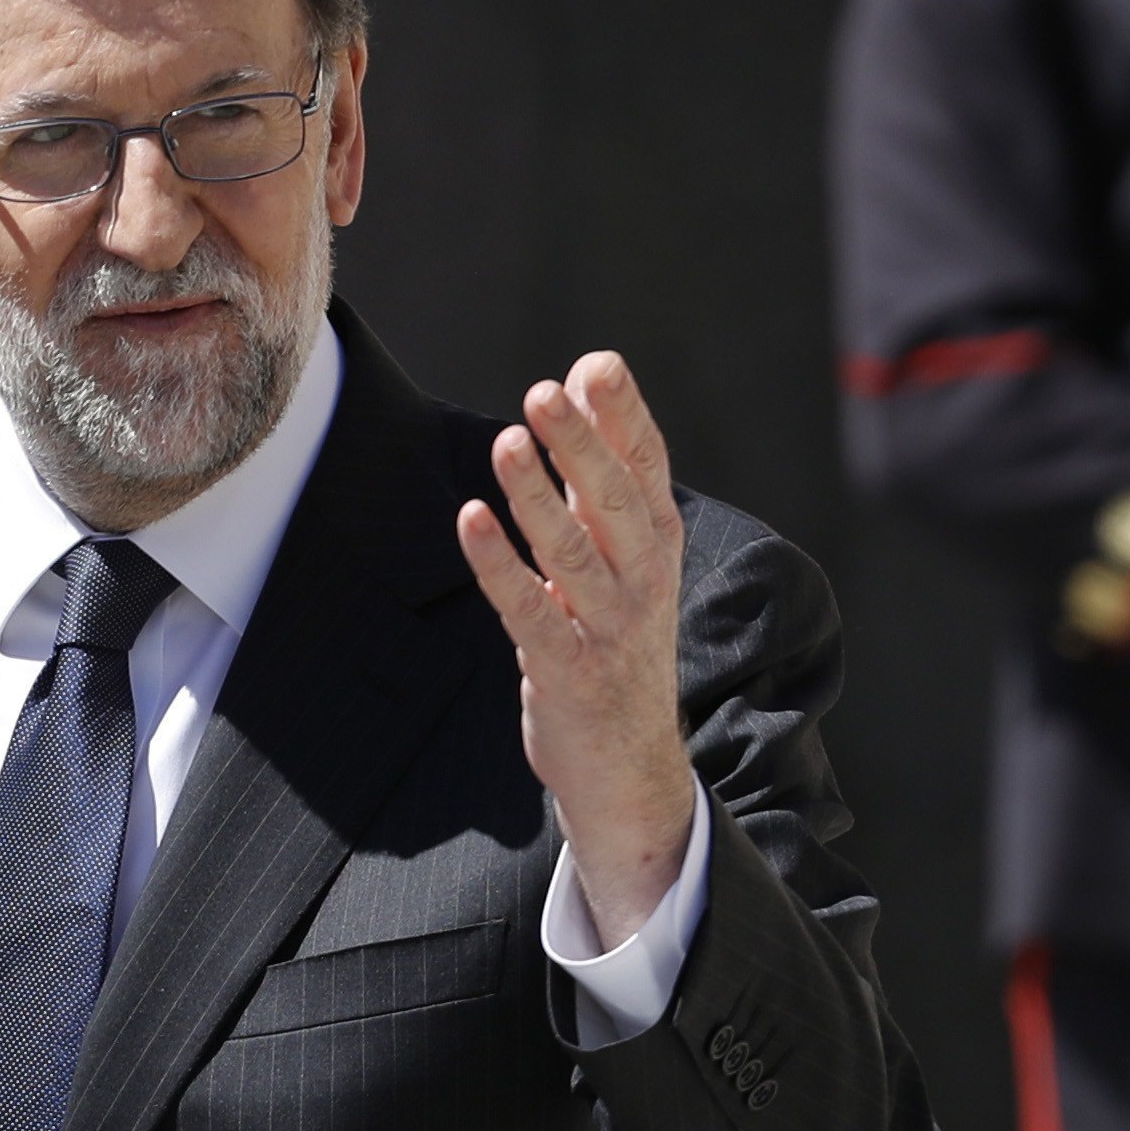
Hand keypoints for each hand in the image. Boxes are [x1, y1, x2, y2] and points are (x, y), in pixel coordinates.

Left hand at [455, 352, 694, 947]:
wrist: (629, 764)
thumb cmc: (615, 639)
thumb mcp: (622, 557)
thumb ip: (600, 473)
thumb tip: (579, 378)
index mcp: (657, 544)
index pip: (647, 467)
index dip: (623, 416)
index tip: (594, 366)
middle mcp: (644, 579)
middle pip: (614, 499)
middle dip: (581, 445)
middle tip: (543, 394)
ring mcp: (609, 627)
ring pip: (572, 551)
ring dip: (538, 496)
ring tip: (507, 442)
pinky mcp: (567, 669)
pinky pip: (529, 609)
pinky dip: (499, 565)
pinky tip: (472, 520)